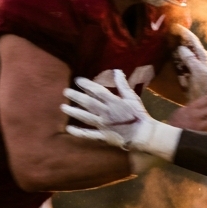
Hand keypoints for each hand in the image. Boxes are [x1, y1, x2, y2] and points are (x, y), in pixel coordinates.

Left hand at [62, 70, 182, 159]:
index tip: (77, 80)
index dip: (86, 84)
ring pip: (85, 117)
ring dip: (73, 111)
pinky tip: (68, 128)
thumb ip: (123, 85)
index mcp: (114, 102)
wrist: (144, 134)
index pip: (97, 90)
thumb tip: (117, 71)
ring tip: (63, 107)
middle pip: (88, 103)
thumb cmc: (139, 114)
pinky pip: (88, 134)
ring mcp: (103, 125)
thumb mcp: (133, 97)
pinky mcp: (103, 136)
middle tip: (65, 91)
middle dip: (75, 96)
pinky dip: (78, 132)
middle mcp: (106, 112)